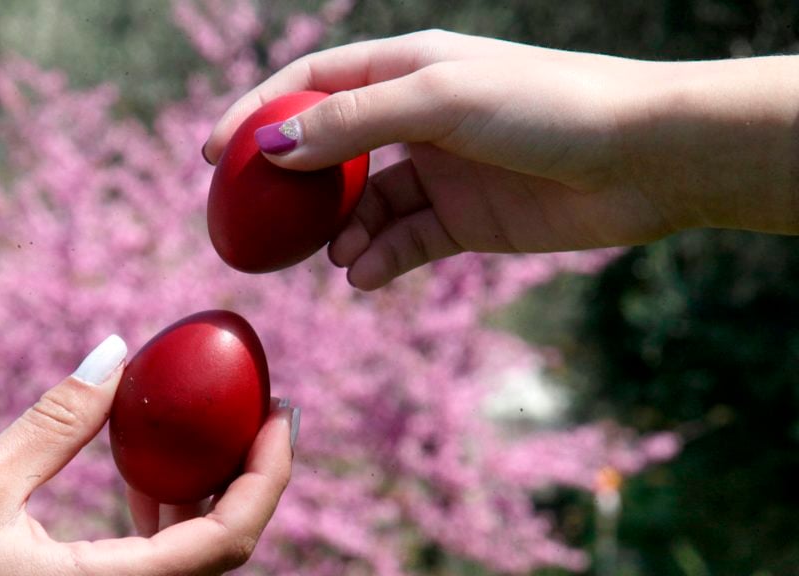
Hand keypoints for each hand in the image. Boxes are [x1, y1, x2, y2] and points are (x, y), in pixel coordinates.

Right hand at [0, 335, 295, 575]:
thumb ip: (56, 421)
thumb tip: (116, 351)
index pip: (227, 540)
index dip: (269, 474)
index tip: (282, 411)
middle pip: (224, 550)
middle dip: (251, 476)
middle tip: (257, 408)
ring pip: (192, 560)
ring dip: (209, 494)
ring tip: (201, 433)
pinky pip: (157, 566)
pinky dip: (167, 517)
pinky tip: (143, 478)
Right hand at [204, 30, 798, 289]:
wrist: (643, 158)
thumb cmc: (548, 106)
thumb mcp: (441, 100)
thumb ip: (354, 123)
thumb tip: (273, 146)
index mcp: (407, 68)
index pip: (312, 85)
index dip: (260, 116)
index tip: (215, 155)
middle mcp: (417, 116)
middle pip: (331, 151)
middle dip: (293, 189)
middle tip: (258, 227)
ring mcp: (439, 170)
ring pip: (364, 205)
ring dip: (341, 233)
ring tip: (336, 257)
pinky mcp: (464, 220)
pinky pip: (402, 241)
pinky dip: (379, 259)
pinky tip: (366, 276)